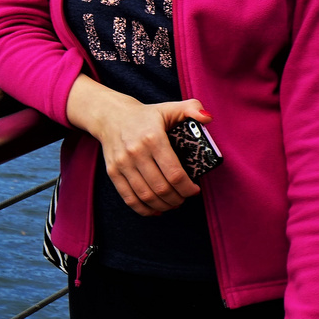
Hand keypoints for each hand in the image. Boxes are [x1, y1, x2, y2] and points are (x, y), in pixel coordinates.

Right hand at [65, 75, 209, 215]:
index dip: (188, 188)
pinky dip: (144, 209)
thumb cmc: (145, 115)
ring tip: (173, 203)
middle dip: (178, 199)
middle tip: (185, 197)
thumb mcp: (170, 108)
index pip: (174, 173)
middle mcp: (136, 152)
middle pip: (161, 188)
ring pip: (146, 196)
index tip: (195, 189)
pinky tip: (156, 209)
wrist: (110, 115)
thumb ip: (192, 108)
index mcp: (153, 138)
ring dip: (164, 205)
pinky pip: (129, 198)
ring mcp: (122, 163)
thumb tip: (208, 118)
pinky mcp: (113, 172)